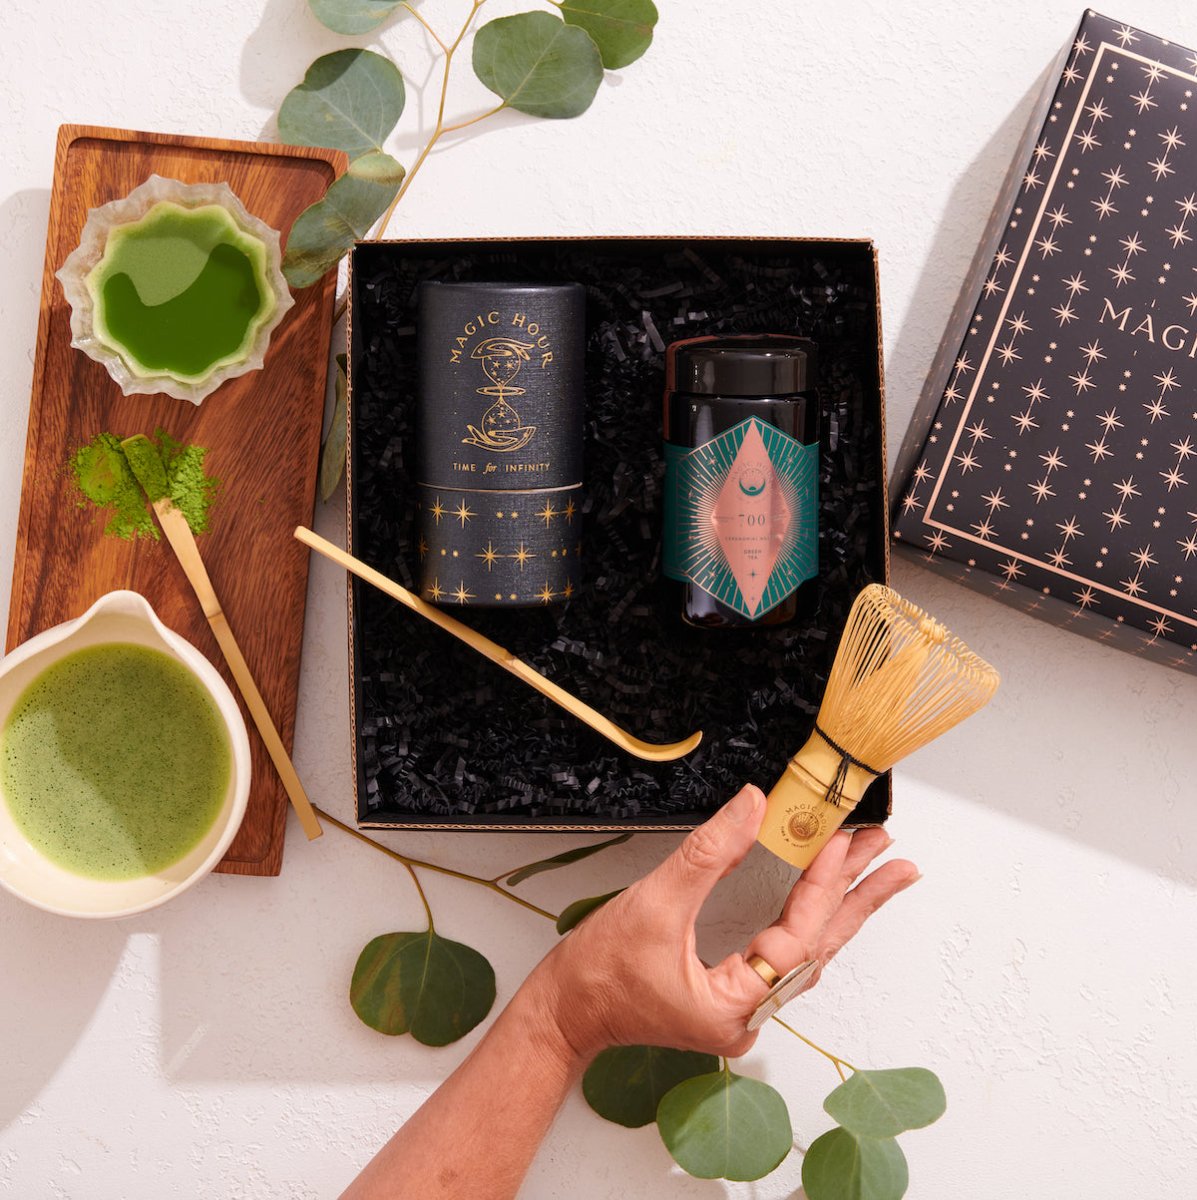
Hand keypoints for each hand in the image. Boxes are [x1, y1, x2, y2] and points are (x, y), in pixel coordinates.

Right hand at [525, 784, 918, 1061]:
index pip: (798, 936)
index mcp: (735, 1005)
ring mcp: (742, 1005)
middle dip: (857, 897)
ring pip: (806, 950)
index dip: (823, 884)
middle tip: (894, 858)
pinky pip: (784, 952)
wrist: (565, 1011)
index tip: (842, 839)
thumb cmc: (599, 972)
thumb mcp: (654, 903)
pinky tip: (826, 897)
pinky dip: (810, 918)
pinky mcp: (731, 991)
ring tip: (876, 868)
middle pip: (818, 947)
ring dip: (841, 905)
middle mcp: (749, 1012)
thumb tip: (752, 806)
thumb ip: (709, 852)